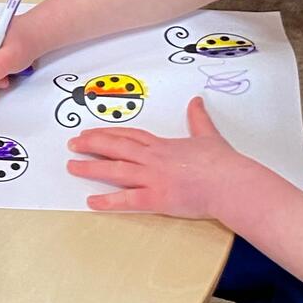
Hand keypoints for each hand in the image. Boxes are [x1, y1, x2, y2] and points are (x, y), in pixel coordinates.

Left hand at [65, 96, 242, 218]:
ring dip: (91, 168)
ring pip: (115, 170)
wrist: (231, 183)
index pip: (130, 136)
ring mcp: (153, 178)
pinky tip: (91, 202)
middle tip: (72, 143)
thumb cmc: (223, 163)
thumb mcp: (208, 135)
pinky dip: (108, 201)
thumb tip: (196, 101)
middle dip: (92, 144)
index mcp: (163, 145)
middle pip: (116, 147)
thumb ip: (198, 119)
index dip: (109, 133)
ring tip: (71, 166)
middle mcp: (153, 159)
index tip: (92, 132)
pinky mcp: (157, 198)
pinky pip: (127, 200)